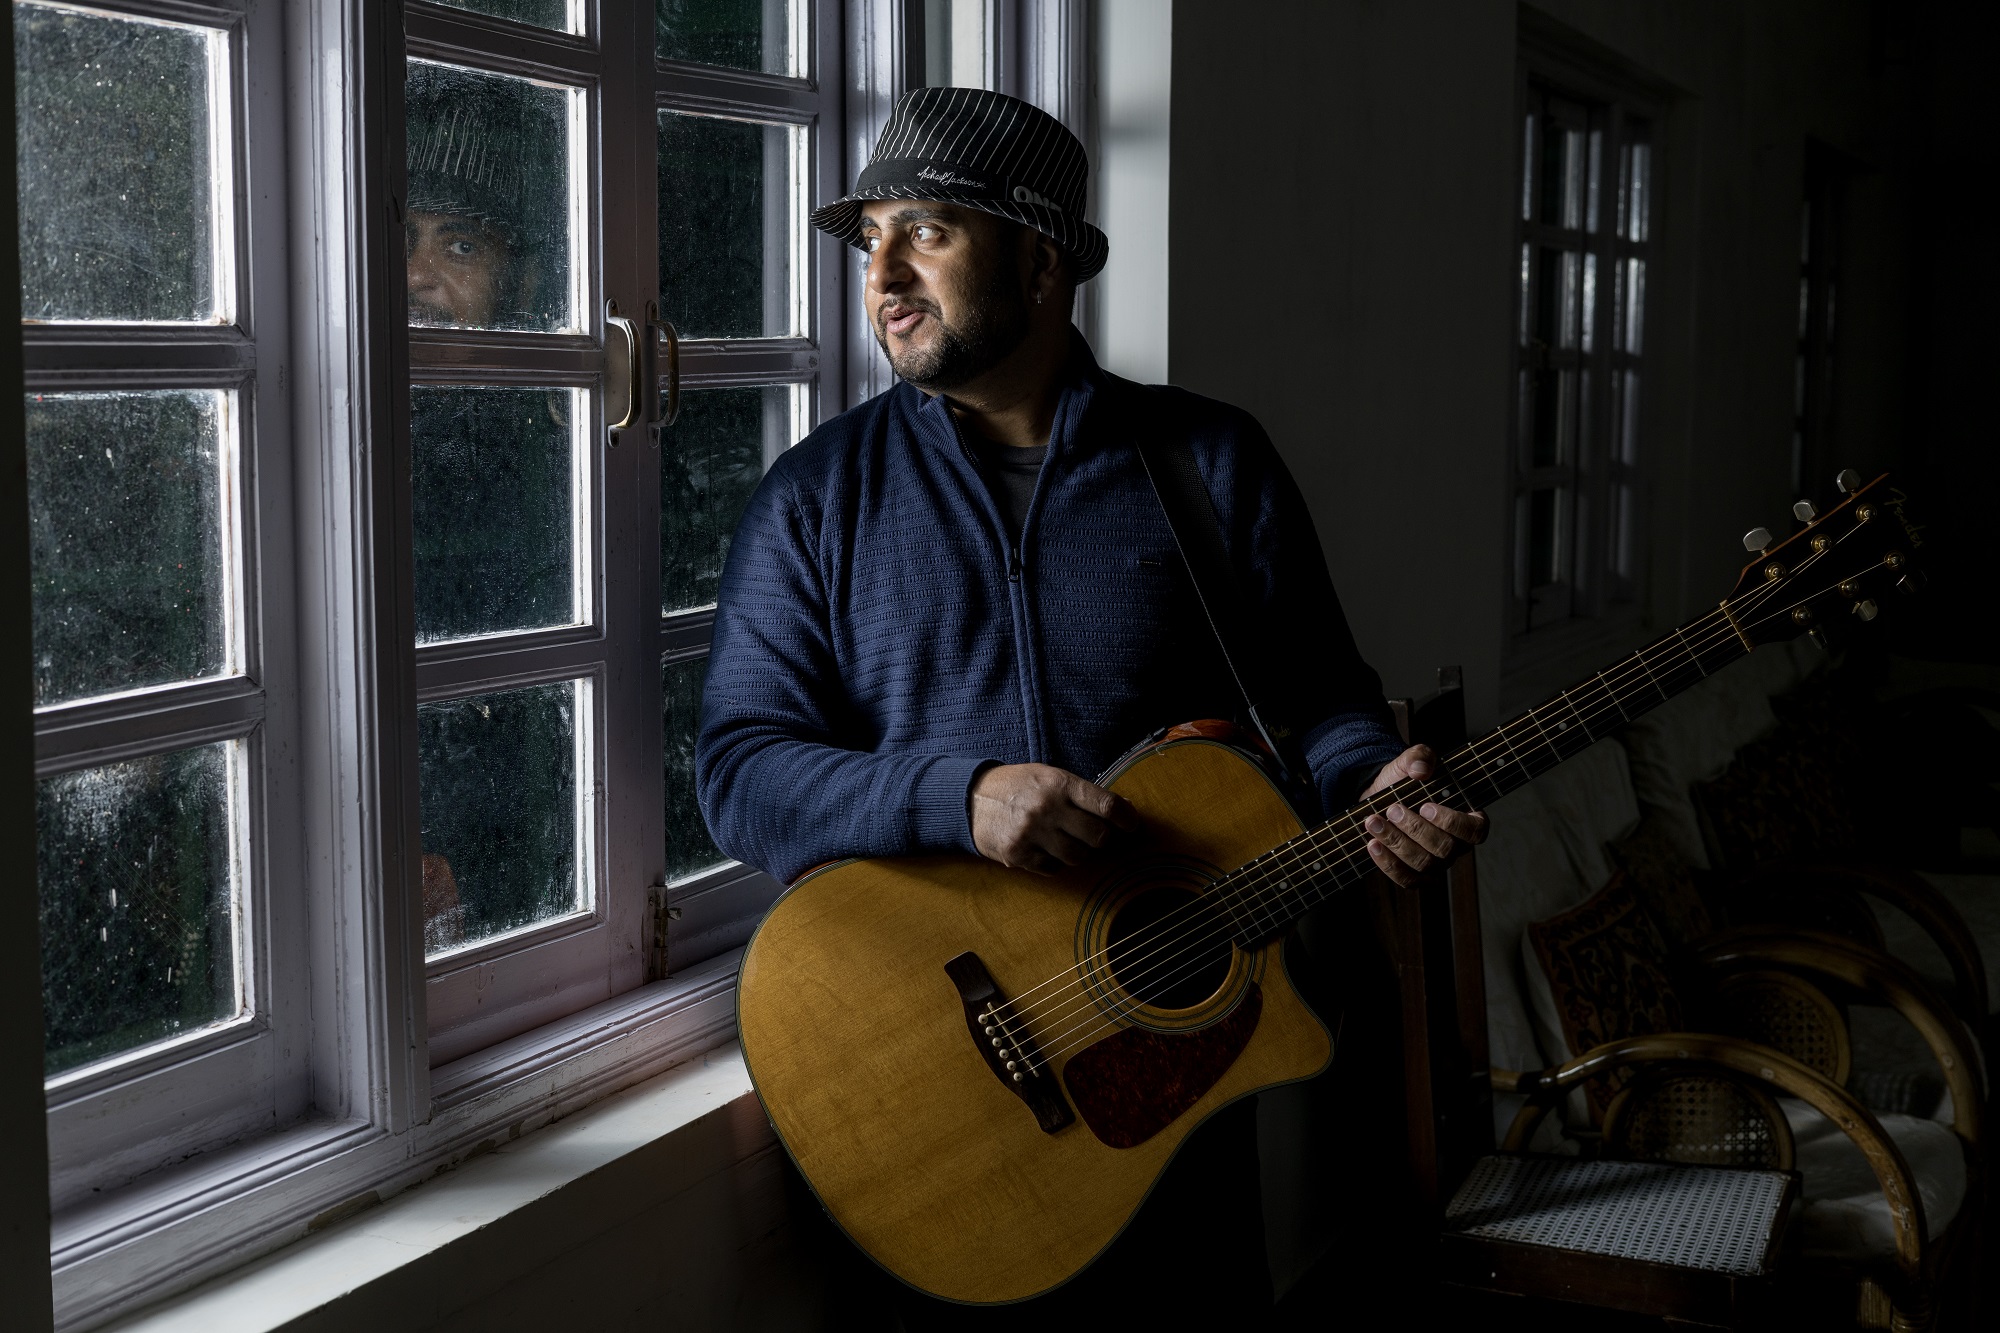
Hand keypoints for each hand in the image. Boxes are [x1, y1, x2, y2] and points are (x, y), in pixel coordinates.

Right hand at [970, 763, 1141, 873]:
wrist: (972, 799)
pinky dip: (1056, 863)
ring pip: (1078, 857)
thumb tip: (1123, 810)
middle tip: (1097, 836)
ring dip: (1080, 853)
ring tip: (1070, 843)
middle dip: (1103, 839)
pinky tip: (1046, 849)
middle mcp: (1047, 808)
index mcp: (1059, 784)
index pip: (1107, 805)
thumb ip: (1081, 793)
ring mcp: (1032, 833)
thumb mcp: (1049, 776)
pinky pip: (1054, 869)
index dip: (1127, 818)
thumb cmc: (1019, 786)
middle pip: (1098, 836)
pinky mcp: (1018, 855)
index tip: (1132, 825)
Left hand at [1357, 744, 1487, 886]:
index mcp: (1468, 819)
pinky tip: (1372, 844)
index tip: (1426, 806)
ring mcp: (1437, 865)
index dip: (1453, 822)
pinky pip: (1407, 880)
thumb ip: (1420, 757)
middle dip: (1415, 829)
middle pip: (1444, 849)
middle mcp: (1456, 846)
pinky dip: (1388, 864)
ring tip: (1374, 822)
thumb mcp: (1411, 761)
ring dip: (1396, 843)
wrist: (1380, 798)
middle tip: (1393, 809)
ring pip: (1424, 864)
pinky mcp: (1416, 877)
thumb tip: (1421, 770)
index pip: (1475, 831)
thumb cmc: (1404, 781)